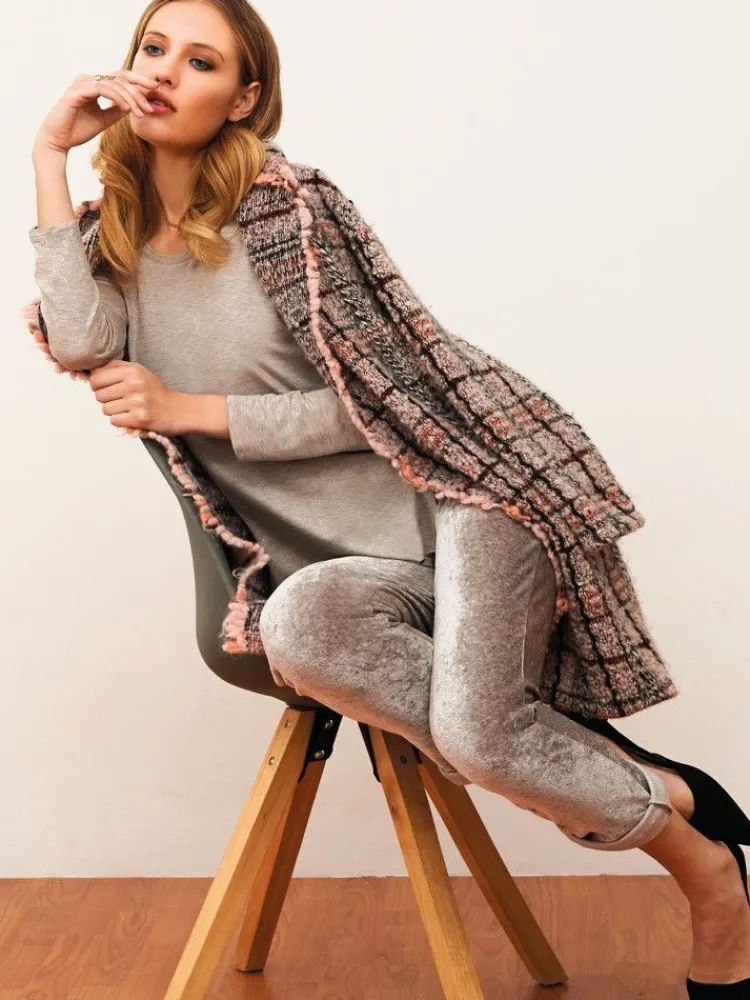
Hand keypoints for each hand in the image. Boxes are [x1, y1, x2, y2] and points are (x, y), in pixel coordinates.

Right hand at [34, 69, 161, 154]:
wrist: (58, 140)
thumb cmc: (79, 129)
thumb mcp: (106, 119)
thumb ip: (119, 109)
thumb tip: (137, 103)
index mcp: (95, 84)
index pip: (120, 77)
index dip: (139, 82)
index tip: (155, 92)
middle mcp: (88, 79)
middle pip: (120, 75)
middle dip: (139, 87)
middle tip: (152, 102)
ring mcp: (82, 82)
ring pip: (114, 83)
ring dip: (131, 98)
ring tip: (141, 113)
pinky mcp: (77, 90)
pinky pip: (103, 89)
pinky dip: (118, 98)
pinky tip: (127, 109)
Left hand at [89, 360, 185, 434]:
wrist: (178, 410)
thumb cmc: (156, 391)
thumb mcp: (138, 371)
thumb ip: (115, 368)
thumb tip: (90, 371)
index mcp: (132, 370)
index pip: (96, 377)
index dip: (97, 384)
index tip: (106, 387)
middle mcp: (133, 384)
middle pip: (98, 394)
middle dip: (106, 399)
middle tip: (119, 399)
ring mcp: (136, 402)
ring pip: (105, 409)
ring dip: (113, 411)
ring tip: (127, 408)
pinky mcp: (138, 419)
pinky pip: (114, 421)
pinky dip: (120, 421)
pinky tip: (130, 416)